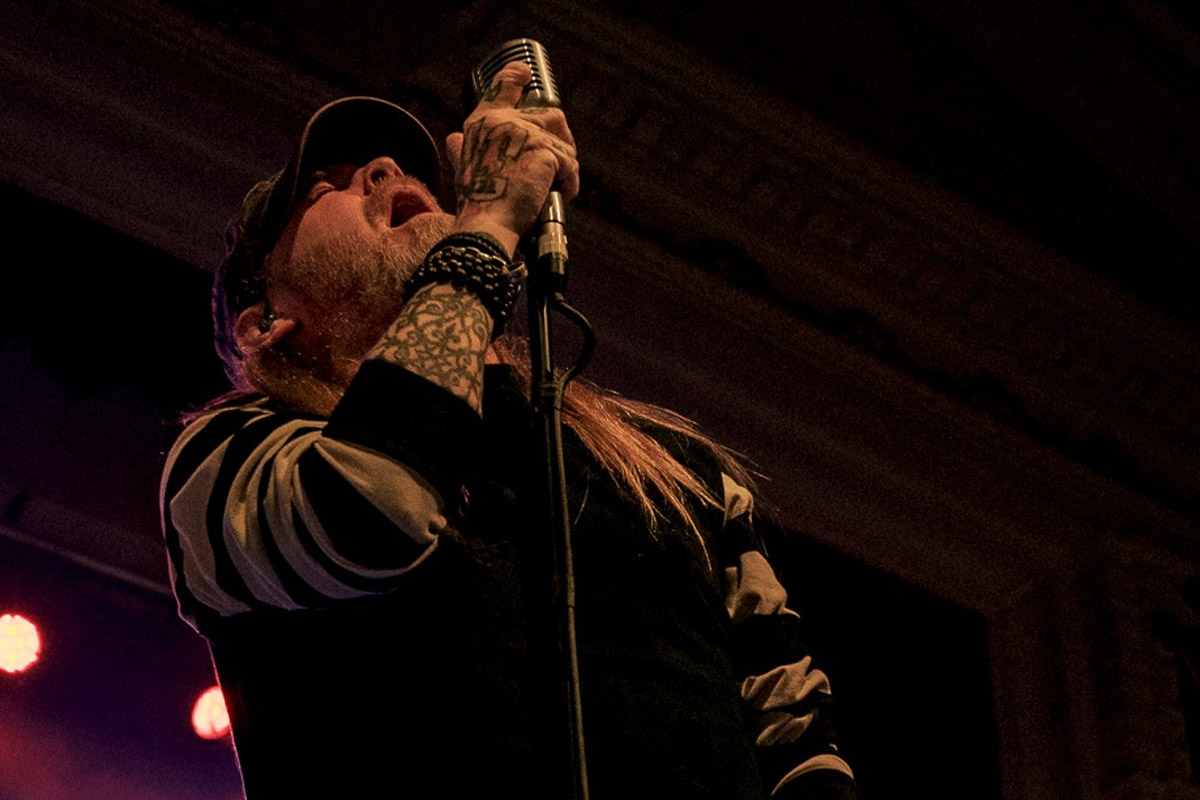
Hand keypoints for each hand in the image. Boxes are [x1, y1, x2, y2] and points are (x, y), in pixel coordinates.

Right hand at [445, 61, 578, 255]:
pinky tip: (554, 196)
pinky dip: (568, 185)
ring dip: (564, 168)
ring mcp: (525, 134)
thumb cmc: (477, 203)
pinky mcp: (544, 152)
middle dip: (560, 144)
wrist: (487, 224)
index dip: (515, 76)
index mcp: (483, 122)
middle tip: (555, 172)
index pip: (502, 87)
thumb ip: (461, 148)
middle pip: (551, 117)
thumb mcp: (463, 167)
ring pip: (564, 143)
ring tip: (551, 187)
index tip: (525, 72)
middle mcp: (503, 121)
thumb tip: (452, 138)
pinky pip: (570, 166)